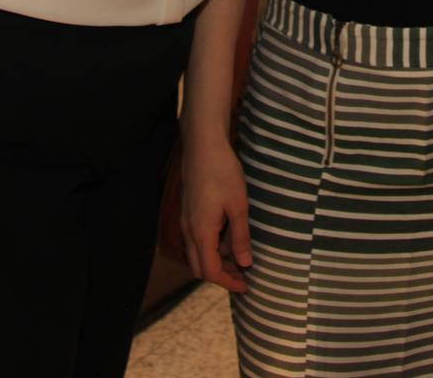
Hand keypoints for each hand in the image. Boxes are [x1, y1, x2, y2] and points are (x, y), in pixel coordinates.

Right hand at [180, 139, 253, 293]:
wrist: (203, 146)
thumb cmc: (222, 172)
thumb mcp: (238, 206)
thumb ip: (240, 237)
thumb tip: (244, 263)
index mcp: (201, 233)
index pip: (209, 272)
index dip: (228, 283)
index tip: (245, 287)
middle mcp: (189, 231)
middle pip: (199, 267)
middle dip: (221, 276)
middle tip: (243, 275)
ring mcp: (186, 221)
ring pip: (198, 253)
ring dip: (217, 260)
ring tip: (241, 255)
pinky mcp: (189, 212)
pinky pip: (197, 239)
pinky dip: (212, 246)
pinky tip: (230, 236)